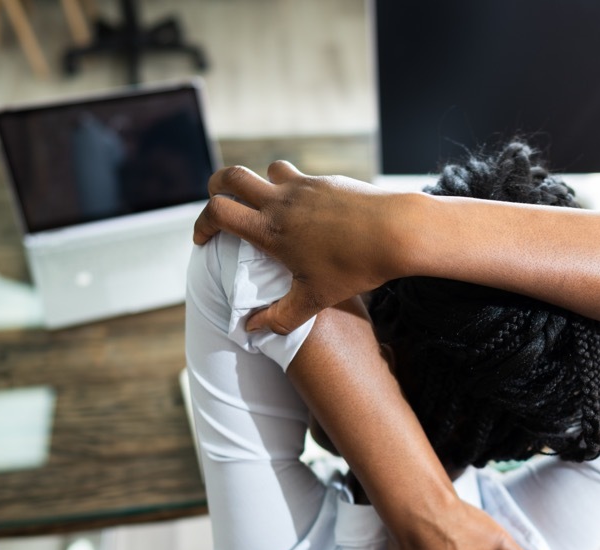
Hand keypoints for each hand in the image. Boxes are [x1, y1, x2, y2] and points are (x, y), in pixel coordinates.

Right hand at [193, 161, 409, 334]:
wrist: (397, 232)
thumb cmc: (355, 267)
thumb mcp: (315, 299)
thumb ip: (280, 317)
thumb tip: (250, 329)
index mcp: (271, 229)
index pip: (218, 212)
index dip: (201, 223)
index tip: (203, 239)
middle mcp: (281, 201)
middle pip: (230, 176)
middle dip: (217, 188)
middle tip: (220, 207)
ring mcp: (304, 185)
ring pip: (267, 171)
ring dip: (259, 183)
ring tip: (266, 206)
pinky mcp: (326, 180)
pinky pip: (299, 177)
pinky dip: (291, 188)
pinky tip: (307, 211)